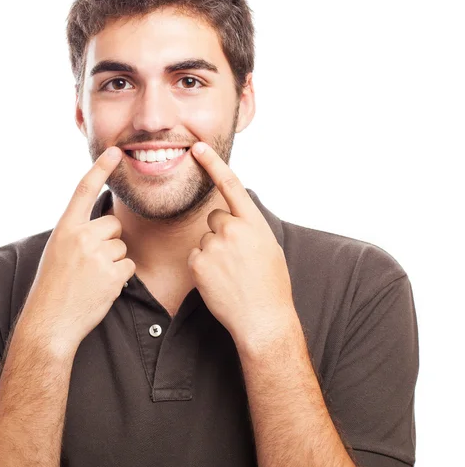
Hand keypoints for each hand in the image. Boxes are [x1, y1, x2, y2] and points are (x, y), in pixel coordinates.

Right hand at [17, 146, 135, 355]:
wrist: (50, 321)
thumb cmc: (53, 286)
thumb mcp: (57, 250)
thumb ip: (78, 233)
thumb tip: (107, 224)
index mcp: (65, 228)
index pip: (84, 190)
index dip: (100, 168)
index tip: (115, 151)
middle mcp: (80, 237)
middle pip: (114, 224)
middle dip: (109, 240)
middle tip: (90, 262)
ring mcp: (97, 255)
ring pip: (122, 246)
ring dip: (113, 261)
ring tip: (92, 278)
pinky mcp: (113, 274)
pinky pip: (128, 265)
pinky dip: (120, 277)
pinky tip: (101, 287)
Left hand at [187, 142, 297, 353]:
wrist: (262, 319)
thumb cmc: (271, 285)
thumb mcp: (269, 248)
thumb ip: (250, 227)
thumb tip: (235, 217)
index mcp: (254, 223)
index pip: (231, 185)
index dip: (213, 164)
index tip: (198, 148)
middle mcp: (233, 230)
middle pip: (215, 217)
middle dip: (221, 232)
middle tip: (236, 258)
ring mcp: (214, 247)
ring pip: (205, 240)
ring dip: (213, 253)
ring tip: (230, 274)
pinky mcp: (199, 264)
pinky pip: (196, 257)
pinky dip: (203, 268)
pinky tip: (218, 281)